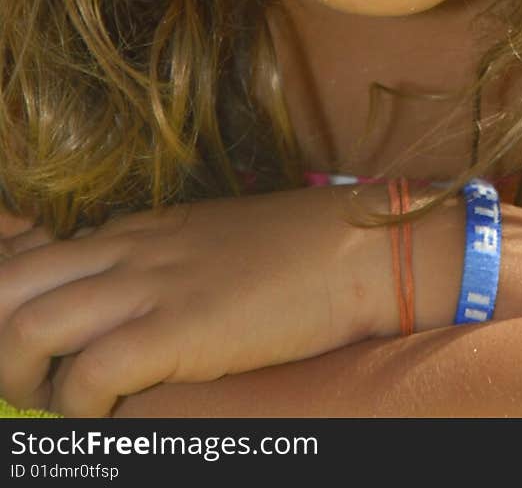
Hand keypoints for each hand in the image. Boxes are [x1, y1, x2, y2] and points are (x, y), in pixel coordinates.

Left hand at [0, 187, 388, 417]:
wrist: (355, 248)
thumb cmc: (292, 251)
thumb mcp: (201, 241)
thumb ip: (151, 262)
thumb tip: (114, 304)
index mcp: (128, 230)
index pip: (24, 257)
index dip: (12, 308)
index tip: (37, 353)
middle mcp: (123, 250)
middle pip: (4, 285)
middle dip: (2, 344)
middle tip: (36, 384)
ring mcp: (147, 286)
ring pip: (23, 327)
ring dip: (26, 381)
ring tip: (68, 408)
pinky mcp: (177, 329)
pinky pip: (88, 377)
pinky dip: (81, 412)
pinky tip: (113, 421)